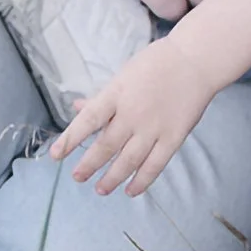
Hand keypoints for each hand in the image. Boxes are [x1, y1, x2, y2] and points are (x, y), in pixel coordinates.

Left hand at [50, 39, 210, 195]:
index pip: (88, 121)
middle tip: (77, 177)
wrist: (195, 60)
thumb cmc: (156, 64)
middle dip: (89, 165)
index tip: (55, 155)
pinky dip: (142, 181)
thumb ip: (102, 97)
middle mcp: (132, 114)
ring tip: (100, 189)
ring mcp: (154, 127)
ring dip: (112, 178)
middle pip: (106, 146)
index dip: (70, 139)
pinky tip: (131, 191)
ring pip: (128, 160)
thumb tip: (77, 108)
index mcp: (117, 94)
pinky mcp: (173, 137)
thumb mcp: (123, 75)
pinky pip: (155, 165)